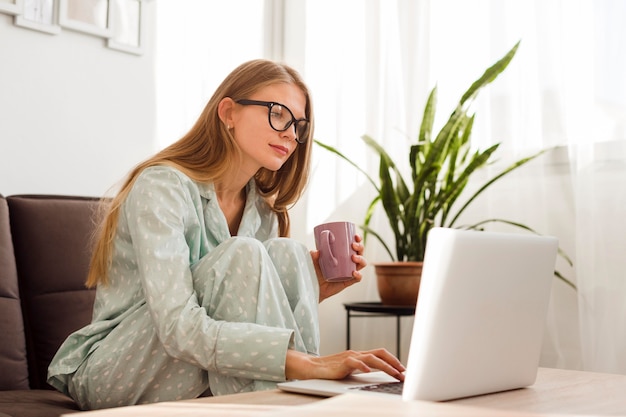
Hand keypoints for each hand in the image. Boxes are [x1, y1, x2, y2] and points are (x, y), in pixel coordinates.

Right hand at [285, 348, 404, 380]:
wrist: (313, 368)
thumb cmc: (332, 370)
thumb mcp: (351, 369)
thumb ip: (363, 369)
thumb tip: (378, 374)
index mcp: (360, 355)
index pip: (381, 353)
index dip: (394, 360)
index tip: (403, 370)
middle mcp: (357, 353)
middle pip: (380, 353)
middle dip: (394, 362)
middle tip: (404, 373)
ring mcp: (350, 357)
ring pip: (372, 358)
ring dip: (386, 366)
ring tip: (395, 374)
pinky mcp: (342, 363)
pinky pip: (354, 362)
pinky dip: (363, 366)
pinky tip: (369, 371)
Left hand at [312, 234, 366, 301]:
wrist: (313, 286)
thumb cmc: (315, 271)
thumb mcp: (313, 261)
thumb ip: (313, 256)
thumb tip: (316, 252)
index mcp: (342, 254)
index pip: (353, 245)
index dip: (357, 239)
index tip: (356, 236)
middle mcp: (347, 262)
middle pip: (360, 253)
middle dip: (360, 247)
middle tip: (353, 246)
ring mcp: (348, 271)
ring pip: (361, 264)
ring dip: (361, 259)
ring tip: (354, 258)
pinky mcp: (347, 281)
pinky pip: (357, 279)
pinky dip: (358, 275)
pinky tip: (354, 272)